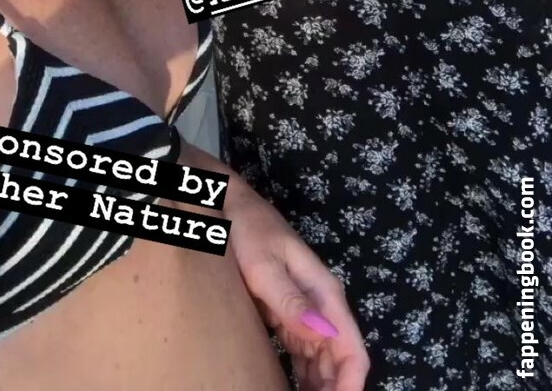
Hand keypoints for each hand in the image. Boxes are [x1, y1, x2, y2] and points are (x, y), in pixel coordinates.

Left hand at [227, 179, 368, 390]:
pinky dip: (305, 375)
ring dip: (322, 385)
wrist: (226, 205)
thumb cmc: (246, 231)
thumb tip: (325, 335)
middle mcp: (321, 303)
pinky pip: (303, 351)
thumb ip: (292, 302)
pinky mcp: (286, 311)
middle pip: (340, 357)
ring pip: (323, 358)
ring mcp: (304, 307)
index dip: (351, 382)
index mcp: (324, 292)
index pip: (351, 347)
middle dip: (336, 388)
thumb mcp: (265, 266)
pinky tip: (298, 389)